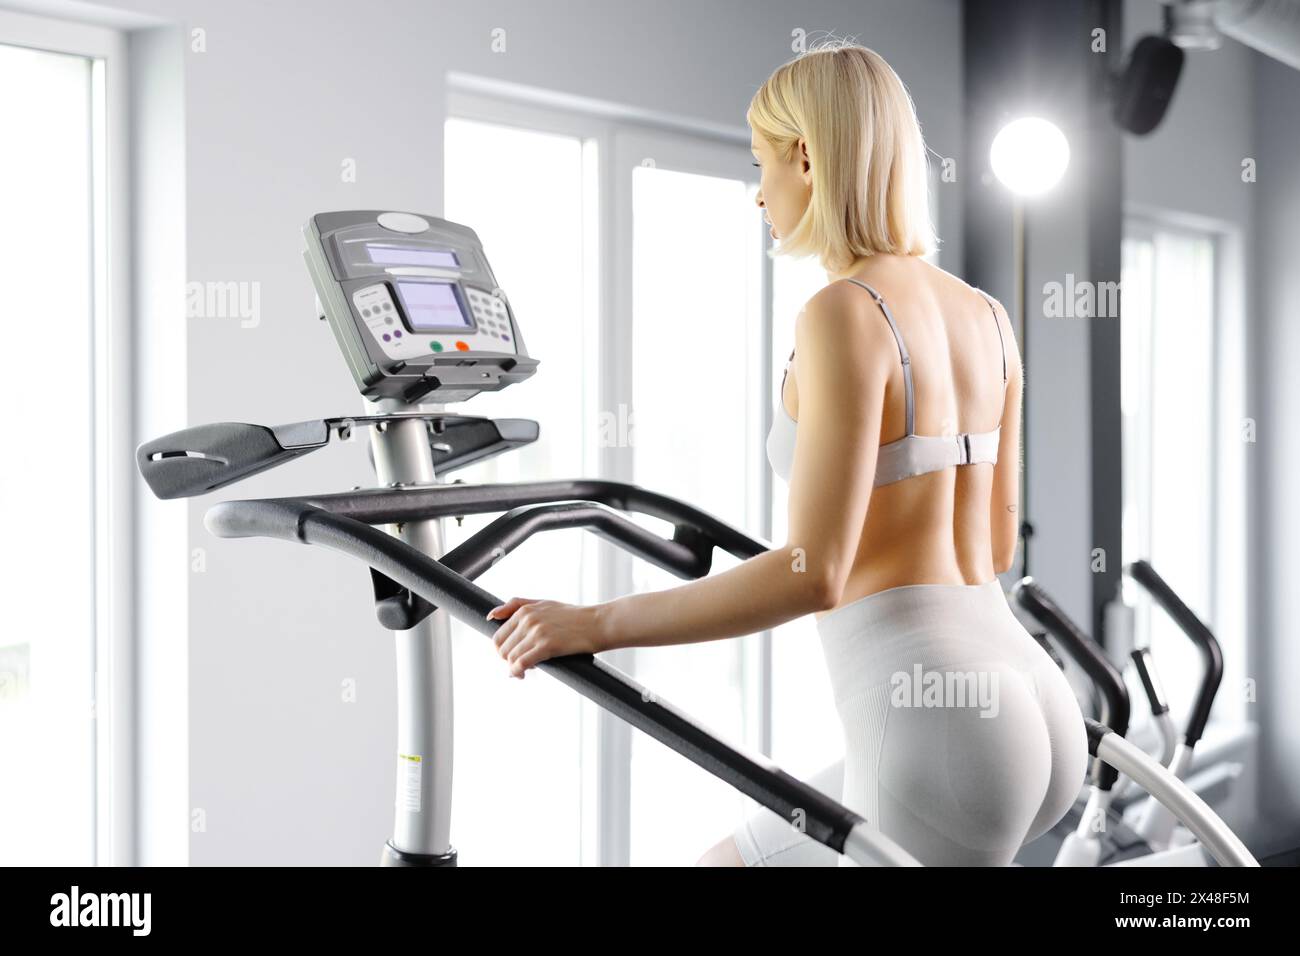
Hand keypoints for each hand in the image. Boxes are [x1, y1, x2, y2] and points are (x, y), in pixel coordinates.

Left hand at [487, 597, 606, 678]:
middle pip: (502, 649)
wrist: (598, 623)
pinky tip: (522, 675)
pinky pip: (521, 663)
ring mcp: (537, 632)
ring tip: (524, 671)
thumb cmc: (572, 616)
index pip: (498, 636)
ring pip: (510, 658)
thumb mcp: (543, 603)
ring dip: (513, 669)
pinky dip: (517, 672)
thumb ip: (516, 605)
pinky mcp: (547, 646)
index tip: (514, 655)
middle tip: (521, 665)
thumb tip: (490, 616)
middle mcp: (528, 619)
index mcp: (524, 610)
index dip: (503, 650)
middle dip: (508, 660)